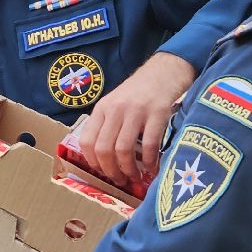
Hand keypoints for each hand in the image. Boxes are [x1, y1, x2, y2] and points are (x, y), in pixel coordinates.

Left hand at [75, 52, 193, 187]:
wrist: (163, 72)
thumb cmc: (138, 92)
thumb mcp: (115, 104)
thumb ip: (106, 125)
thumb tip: (102, 159)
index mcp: (102, 109)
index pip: (87, 141)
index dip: (93, 162)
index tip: (103, 172)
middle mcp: (115, 110)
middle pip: (104, 149)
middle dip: (111, 171)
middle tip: (120, 180)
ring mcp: (136, 111)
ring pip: (123, 150)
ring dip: (128, 169)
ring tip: (135, 177)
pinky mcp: (157, 113)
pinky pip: (149, 145)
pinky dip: (149, 161)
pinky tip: (152, 167)